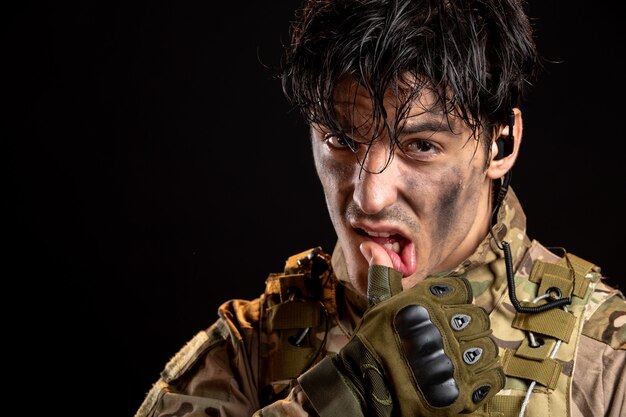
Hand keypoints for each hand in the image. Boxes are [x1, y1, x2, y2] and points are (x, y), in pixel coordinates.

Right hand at [297, 243, 503, 416]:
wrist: (366, 386)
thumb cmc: (374, 343)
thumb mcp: (378, 304)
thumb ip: (384, 274)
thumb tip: (372, 246)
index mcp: (427, 302)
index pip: (464, 290)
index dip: (458, 302)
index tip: (448, 314)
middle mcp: (443, 327)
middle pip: (478, 319)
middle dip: (468, 329)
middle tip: (452, 340)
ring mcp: (454, 358)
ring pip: (487, 347)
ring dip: (477, 354)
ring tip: (459, 361)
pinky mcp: (463, 387)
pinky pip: (491, 376)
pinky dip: (484, 378)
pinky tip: (466, 378)